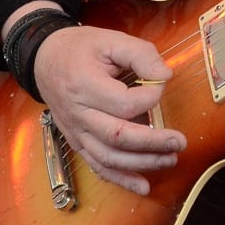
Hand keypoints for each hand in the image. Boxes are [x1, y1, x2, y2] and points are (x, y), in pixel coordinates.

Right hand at [32, 24, 186, 195]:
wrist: (45, 59)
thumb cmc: (80, 48)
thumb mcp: (110, 39)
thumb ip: (140, 54)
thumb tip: (165, 76)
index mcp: (83, 84)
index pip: (123, 103)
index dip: (149, 98)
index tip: (160, 84)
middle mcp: (77, 113)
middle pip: (118, 136)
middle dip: (153, 142)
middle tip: (180, 142)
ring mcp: (75, 131)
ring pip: (109, 157)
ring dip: (142, 163)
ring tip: (170, 159)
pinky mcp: (76, 142)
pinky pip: (97, 166)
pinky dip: (121, 180)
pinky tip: (143, 186)